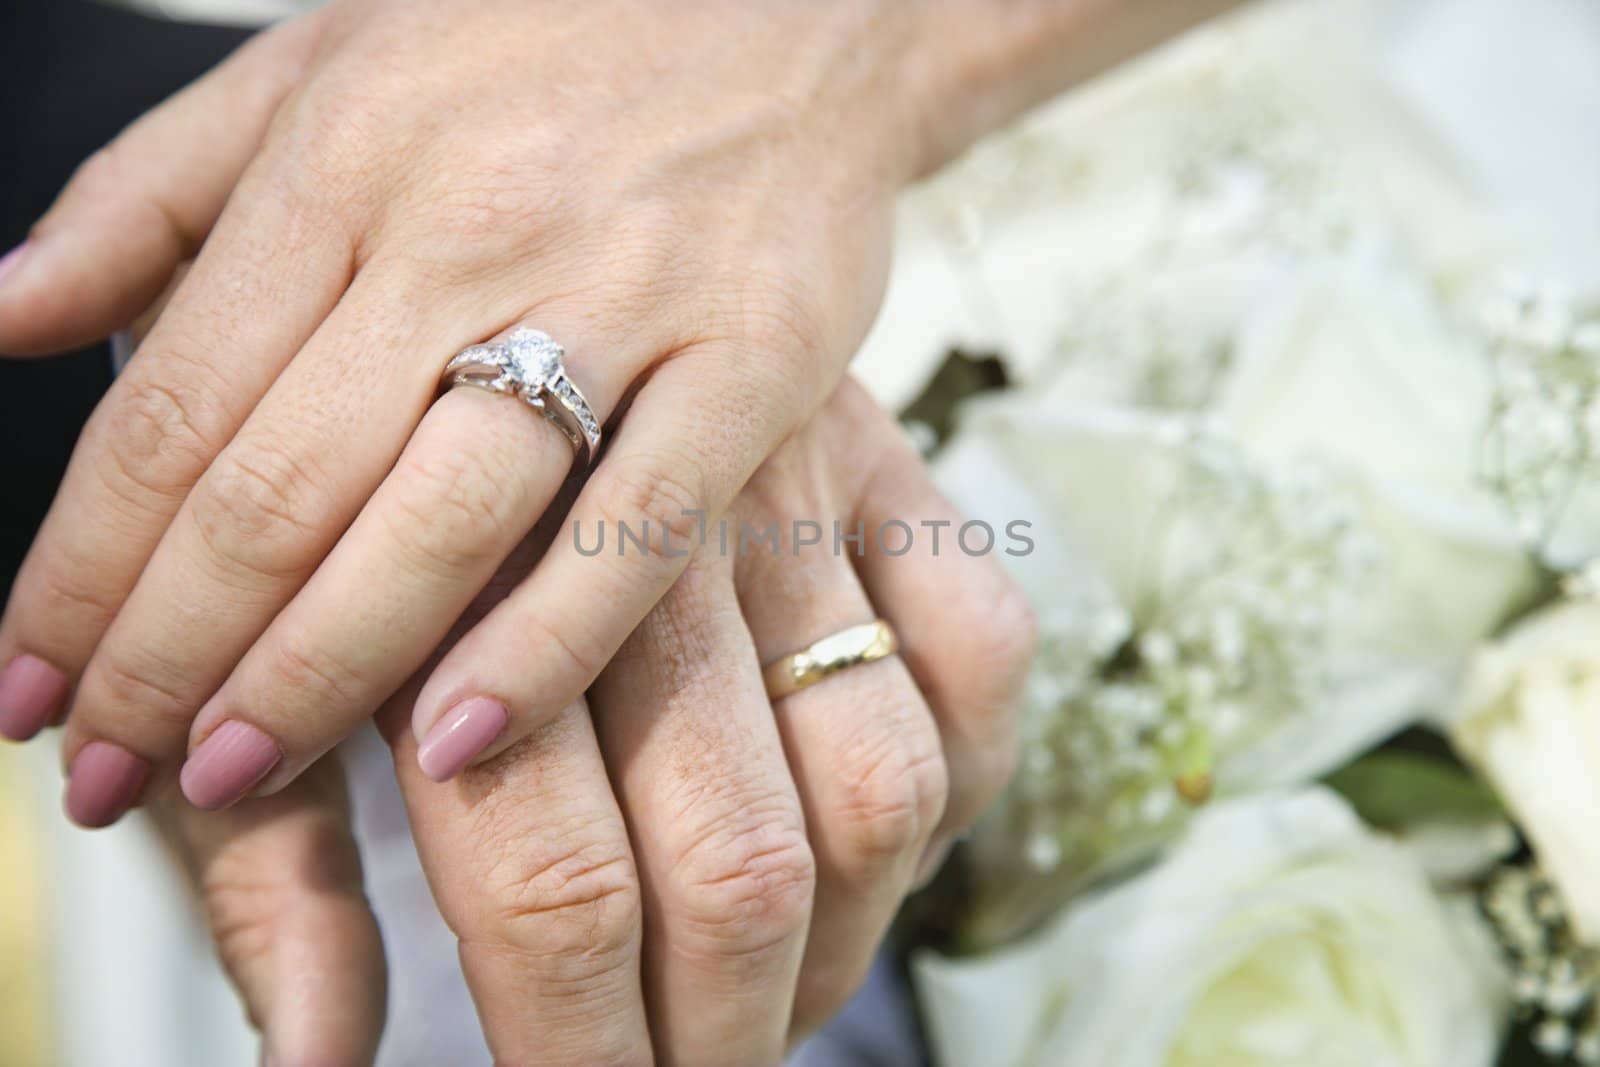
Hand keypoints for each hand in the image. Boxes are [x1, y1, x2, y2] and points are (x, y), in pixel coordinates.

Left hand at [0, 0, 923, 822]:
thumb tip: (6, 318)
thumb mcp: (316, 65)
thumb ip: (150, 194)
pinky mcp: (751, 365)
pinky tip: (454, 745)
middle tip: (101, 776)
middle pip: (278, 489)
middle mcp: (465, 236)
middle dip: (167, 657)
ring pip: (439, 523)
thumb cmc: (548, 40)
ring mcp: (618, 306)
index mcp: (340, 164)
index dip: (78, 569)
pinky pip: (635, 531)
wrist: (793, 2)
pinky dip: (544, 648)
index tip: (23, 685)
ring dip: (316, 675)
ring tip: (228, 785)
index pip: (168, 406)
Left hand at [155, 380, 1033, 1064]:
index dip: (561, 1036)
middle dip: (702, 1034)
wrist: (578, 135)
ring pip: (874, 786)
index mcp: (471, 563)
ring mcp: (792, 492)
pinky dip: (959, 782)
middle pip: (728, 859)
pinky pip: (981, 655)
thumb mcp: (258, 649)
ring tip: (766, 1020)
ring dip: (833, 948)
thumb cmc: (356, 428)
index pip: (544, 874)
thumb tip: (317, 1058)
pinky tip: (876, 855)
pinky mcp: (886, 463)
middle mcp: (651, 535)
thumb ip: (270, 857)